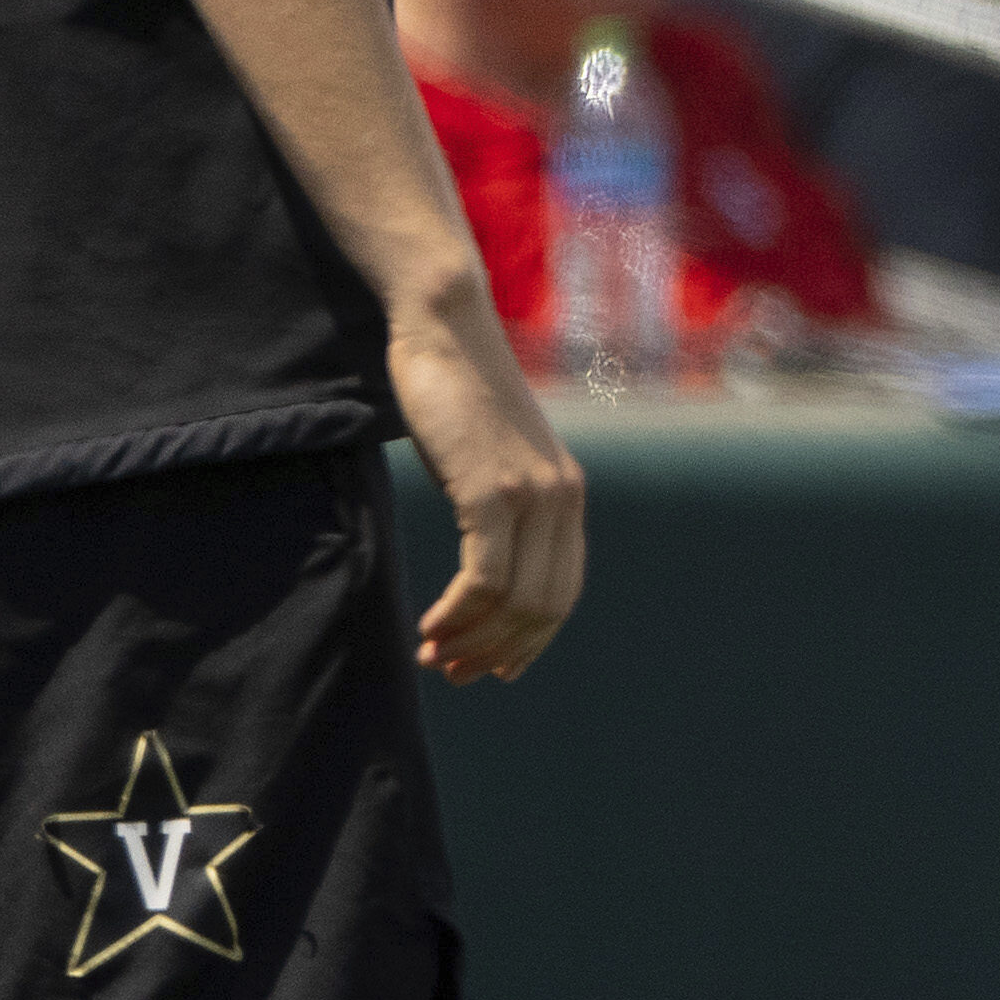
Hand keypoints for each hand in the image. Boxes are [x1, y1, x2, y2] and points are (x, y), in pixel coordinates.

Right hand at [387, 277, 588, 681]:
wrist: (446, 328)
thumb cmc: (457, 394)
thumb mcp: (494, 458)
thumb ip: (504, 505)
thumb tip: (487, 569)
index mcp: (569, 497)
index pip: (562, 594)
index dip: (528, 642)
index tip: (491, 668)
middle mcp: (562, 500)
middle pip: (542, 608)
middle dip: (496, 652)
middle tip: (452, 671)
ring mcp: (531, 495)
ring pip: (512, 602)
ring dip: (470, 641)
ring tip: (433, 655)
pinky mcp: (492, 490)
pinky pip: (482, 579)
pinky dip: (456, 615)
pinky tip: (430, 626)